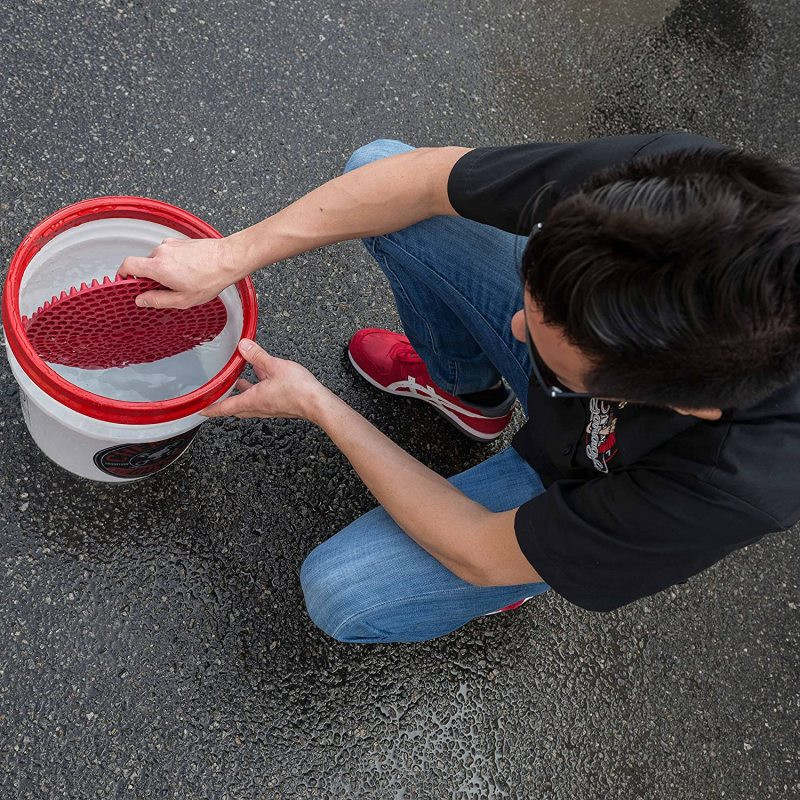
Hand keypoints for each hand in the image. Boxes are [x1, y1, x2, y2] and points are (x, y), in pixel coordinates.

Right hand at [116, 235, 246, 308]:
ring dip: (164, 270)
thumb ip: (158, 300)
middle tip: (164, 289)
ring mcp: (171, 244)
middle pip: (144, 264)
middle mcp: (161, 251)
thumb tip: (141, 300)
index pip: (126, 265)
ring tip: (182, 280)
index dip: (122, 275)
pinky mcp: (180, 241)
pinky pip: (169, 253)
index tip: (126, 283)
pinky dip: (173, 262)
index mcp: (158, 266)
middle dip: (150, 277)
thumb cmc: (210, 278)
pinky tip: (189, 271)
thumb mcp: (183, 299)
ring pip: (158, 259)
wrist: (229, 259)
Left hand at [200, 339, 328, 420]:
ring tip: (237, 382)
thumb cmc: (298, 389)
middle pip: (236, 408)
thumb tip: (243, 346)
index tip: (200, 410)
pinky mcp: (280, 405)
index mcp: (252, 400)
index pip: (225, 408)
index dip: (211, 408)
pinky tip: (262, 378)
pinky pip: (262, 399)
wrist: (317, 403)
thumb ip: (257, 355)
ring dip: (241, 394)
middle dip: (225, 402)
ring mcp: (270, 408)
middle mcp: (259, 407)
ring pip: (249, 403)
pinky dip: (257, 390)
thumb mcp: (275, 366)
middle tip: (216, 396)